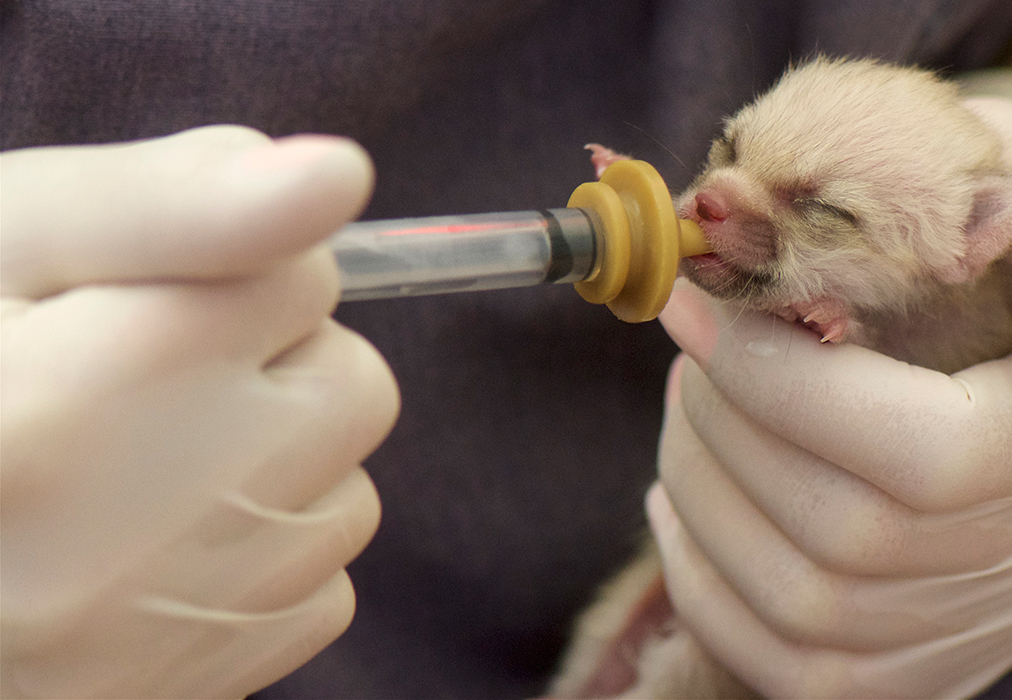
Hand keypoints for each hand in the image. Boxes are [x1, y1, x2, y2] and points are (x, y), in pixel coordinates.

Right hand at [0, 126, 398, 698]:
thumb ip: (168, 202)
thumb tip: (337, 178)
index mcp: (97, 385)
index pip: (305, 276)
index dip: (231, 271)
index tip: (144, 299)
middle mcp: (156, 521)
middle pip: (354, 387)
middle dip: (275, 366)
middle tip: (144, 380)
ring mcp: (178, 626)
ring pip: (346, 496)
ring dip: (272, 467)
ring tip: (130, 470)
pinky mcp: (194, 692)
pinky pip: (319, 594)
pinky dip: (257, 562)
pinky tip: (142, 552)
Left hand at [649, 97, 1011, 697]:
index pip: (931, 452)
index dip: (785, 389)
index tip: (701, 311)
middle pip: (854, 539)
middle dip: (729, 432)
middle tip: (686, 347)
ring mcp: (1007, 616)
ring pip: (808, 610)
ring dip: (706, 499)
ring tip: (686, 406)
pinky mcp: (942, 659)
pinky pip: (798, 669)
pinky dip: (713, 585)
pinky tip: (687, 499)